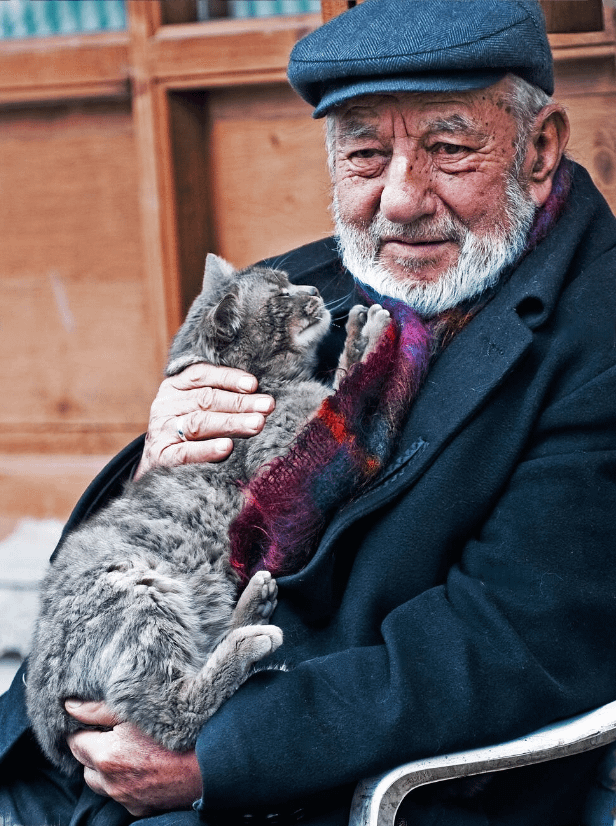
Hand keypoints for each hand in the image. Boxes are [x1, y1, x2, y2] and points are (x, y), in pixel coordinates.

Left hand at [65, 700, 202, 816]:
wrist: (212, 760)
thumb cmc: (177, 728)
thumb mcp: (137, 709)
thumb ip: (98, 709)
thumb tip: (70, 706)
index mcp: (106, 756)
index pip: (75, 743)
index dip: (85, 728)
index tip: (98, 721)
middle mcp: (112, 783)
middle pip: (85, 766)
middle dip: (93, 750)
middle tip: (113, 733)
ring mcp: (127, 799)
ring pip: (102, 783)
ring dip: (107, 768)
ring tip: (129, 749)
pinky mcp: (142, 808)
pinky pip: (123, 795)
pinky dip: (125, 782)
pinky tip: (143, 765)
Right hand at [135, 362, 274, 478]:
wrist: (157, 464)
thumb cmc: (189, 432)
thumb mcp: (197, 408)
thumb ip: (221, 399)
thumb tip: (261, 399)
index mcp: (175, 386)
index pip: (201, 375)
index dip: (228, 378)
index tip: (253, 384)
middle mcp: (166, 404)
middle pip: (205, 399)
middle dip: (240, 403)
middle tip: (267, 406)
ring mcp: (161, 430)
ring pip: (198, 423)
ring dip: (230, 423)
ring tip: (256, 424)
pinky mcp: (160, 456)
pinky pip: (185, 452)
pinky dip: (206, 450)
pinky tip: (227, 448)